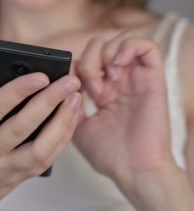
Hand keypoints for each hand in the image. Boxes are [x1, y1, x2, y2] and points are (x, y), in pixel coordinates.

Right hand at [0, 72, 80, 210]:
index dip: (17, 91)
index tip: (40, 75)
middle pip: (21, 127)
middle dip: (48, 101)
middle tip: (68, 81)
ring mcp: (2, 171)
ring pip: (39, 148)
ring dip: (61, 123)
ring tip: (75, 99)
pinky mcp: (17, 179)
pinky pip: (45, 160)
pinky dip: (61, 140)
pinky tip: (71, 120)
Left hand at [74, 32, 174, 189]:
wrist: (134, 170)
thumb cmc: (109, 154)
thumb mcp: (77, 126)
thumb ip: (68, 103)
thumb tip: (57, 84)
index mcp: (102, 92)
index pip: (85, 61)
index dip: (73, 68)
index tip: (69, 89)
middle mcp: (119, 82)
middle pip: (100, 46)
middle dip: (87, 59)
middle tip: (87, 86)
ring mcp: (136, 79)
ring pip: (121, 40)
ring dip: (105, 53)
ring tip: (103, 78)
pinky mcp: (153, 79)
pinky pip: (146, 46)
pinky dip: (127, 47)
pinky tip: (116, 66)